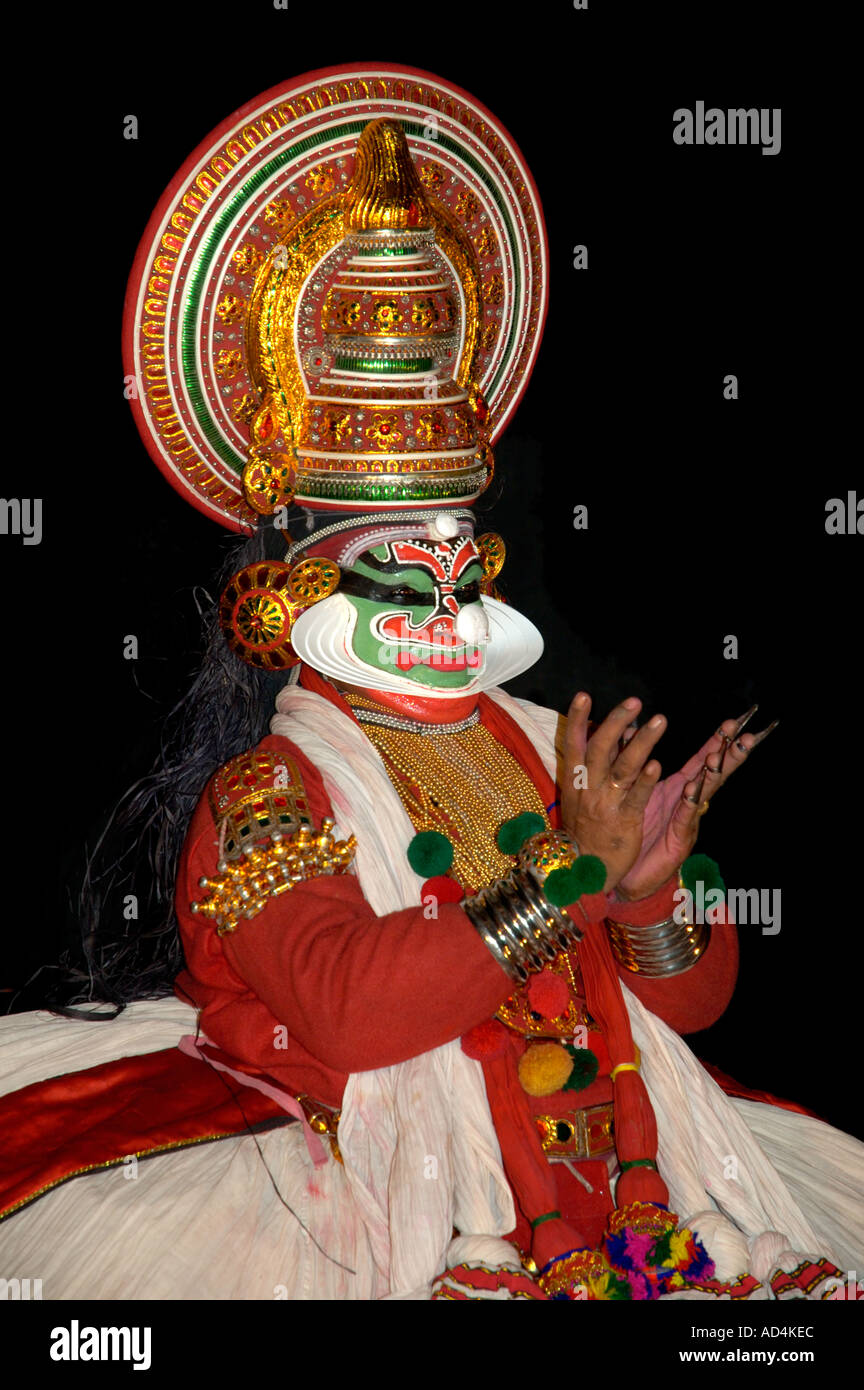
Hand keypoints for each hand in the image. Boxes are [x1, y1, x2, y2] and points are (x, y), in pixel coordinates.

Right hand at [560, 693, 665, 890]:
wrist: (583, 868)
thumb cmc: (585, 825)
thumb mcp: (582, 792)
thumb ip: (597, 762)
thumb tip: (612, 730)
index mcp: (576, 780)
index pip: (574, 744)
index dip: (577, 720)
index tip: (583, 695)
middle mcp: (589, 788)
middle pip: (600, 749)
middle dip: (616, 722)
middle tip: (635, 701)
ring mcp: (606, 804)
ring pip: (623, 768)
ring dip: (641, 743)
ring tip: (659, 721)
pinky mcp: (624, 821)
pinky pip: (635, 798)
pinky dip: (645, 781)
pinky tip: (657, 765)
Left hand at [616, 705, 777, 900]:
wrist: (629, 873)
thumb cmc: (636, 831)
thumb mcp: (638, 793)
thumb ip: (639, 765)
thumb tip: (631, 731)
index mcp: (680, 789)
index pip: (703, 760)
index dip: (717, 741)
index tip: (732, 721)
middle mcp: (688, 802)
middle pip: (714, 773)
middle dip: (731, 754)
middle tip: (746, 735)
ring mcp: (687, 820)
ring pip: (704, 793)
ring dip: (712, 774)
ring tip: (718, 756)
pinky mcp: (678, 838)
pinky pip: (684, 816)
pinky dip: (690, 802)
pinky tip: (693, 789)